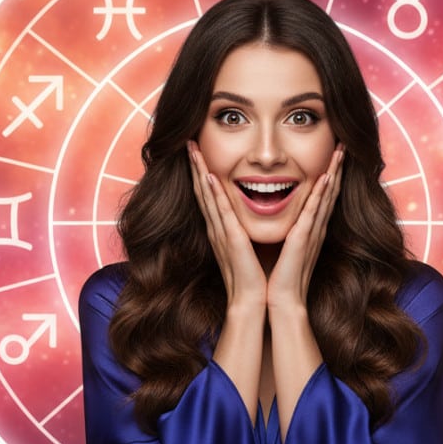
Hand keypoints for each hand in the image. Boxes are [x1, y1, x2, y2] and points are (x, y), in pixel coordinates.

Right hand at [188, 141, 266, 306]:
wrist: (252, 300)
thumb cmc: (254, 276)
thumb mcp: (247, 246)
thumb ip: (244, 230)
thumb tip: (249, 216)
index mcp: (222, 229)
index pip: (209, 195)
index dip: (201, 173)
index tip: (197, 153)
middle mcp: (217, 228)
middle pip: (202, 190)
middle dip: (195, 166)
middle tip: (188, 143)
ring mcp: (221, 233)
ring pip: (207, 196)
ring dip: (200, 172)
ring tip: (193, 150)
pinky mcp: (230, 240)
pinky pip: (221, 212)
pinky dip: (215, 194)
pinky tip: (211, 177)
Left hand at [267, 144, 344, 307]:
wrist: (280, 301)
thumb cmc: (278, 276)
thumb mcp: (283, 246)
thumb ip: (285, 230)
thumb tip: (278, 216)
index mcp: (309, 228)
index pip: (322, 196)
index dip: (329, 174)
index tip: (334, 154)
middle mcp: (315, 227)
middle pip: (330, 191)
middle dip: (337, 167)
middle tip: (345, 144)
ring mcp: (312, 232)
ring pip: (326, 196)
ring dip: (334, 172)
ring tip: (341, 152)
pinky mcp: (305, 238)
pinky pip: (314, 211)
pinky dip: (321, 193)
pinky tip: (325, 177)